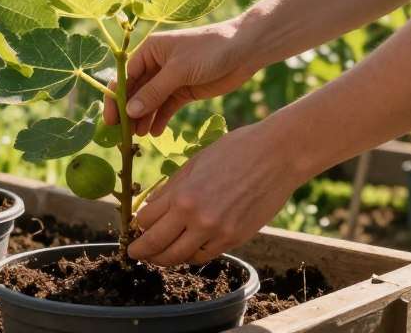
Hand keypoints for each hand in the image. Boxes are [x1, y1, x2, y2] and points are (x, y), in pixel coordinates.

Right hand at [104, 19, 255, 135]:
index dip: (115, 98)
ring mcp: (170, 78)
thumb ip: (154, 92)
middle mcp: (156, 64)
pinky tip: (155, 132)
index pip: (125, 76)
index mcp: (150, 50)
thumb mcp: (179, 71)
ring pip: (150, 101)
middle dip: (129, 111)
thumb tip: (129, 111)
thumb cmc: (209, 50)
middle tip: (123, 134)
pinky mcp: (184, 90)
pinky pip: (167, 107)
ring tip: (138, 137)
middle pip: (136, 91)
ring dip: (143, 118)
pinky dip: (160, 119)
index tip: (111, 120)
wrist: (244, 50)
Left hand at [127, 121, 300, 265]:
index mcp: (182, 193)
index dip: (137, 226)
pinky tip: (186, 250)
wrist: (276, 156)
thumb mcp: (195, 163)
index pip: (146, 220)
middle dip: (142, 251)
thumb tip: (150, 209)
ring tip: (157, 257)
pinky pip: (204, 255)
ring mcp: (216, 231)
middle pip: (157, 244)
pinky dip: (191, 255)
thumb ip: (172, 188)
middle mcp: (196, 217)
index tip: (134, 228)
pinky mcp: (234, 239)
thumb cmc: (235, 151)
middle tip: (134, 254)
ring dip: (164, 258)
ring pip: (179, 256)